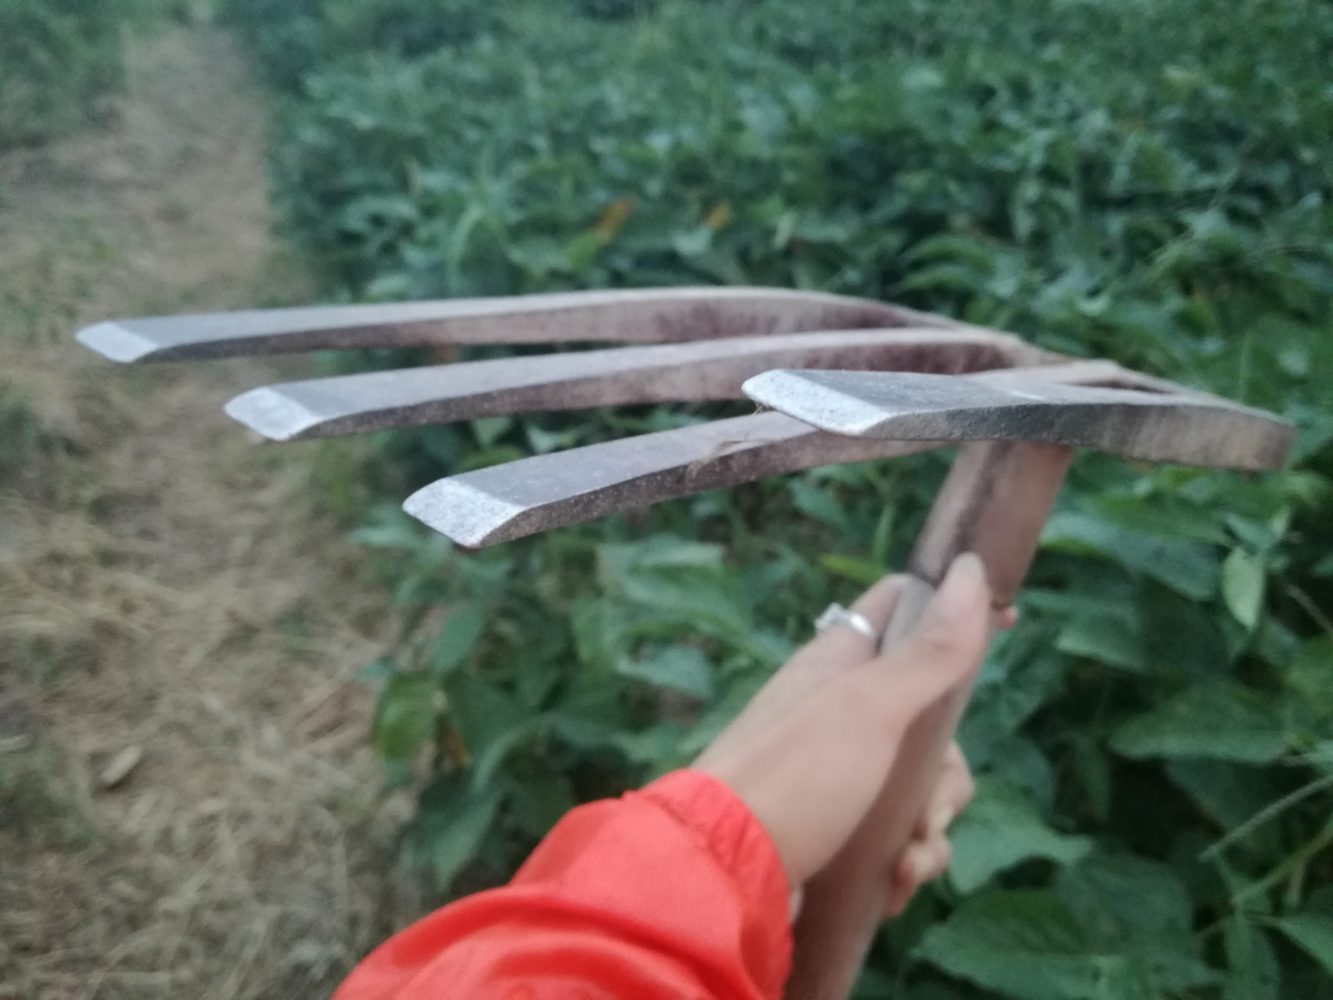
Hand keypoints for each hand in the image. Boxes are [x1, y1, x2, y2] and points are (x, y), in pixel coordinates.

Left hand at [695, 554, 997, 915]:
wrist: (720, 875)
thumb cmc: (796, 775)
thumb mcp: (871, 707)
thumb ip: (928, 650)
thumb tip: (970, 568)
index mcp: (841, 662)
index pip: (904, 606)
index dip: (955, 608)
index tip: (1008, 621)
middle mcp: (841, 711)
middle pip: (932, 719)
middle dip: (946, 774)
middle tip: (930, 810)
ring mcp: (837, 773)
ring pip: (920, 786)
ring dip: (930, 831)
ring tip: (908, 862)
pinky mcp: (835, 830)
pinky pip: (895, 836)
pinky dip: (903, 863)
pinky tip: (891, 885)